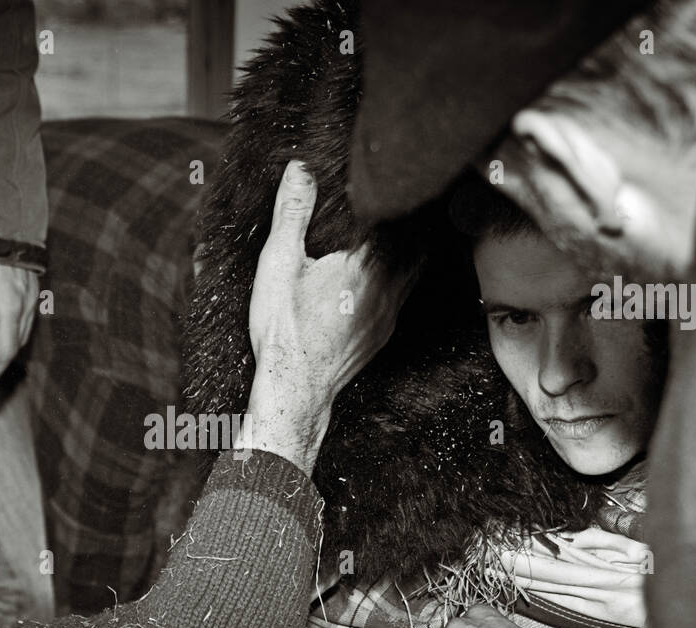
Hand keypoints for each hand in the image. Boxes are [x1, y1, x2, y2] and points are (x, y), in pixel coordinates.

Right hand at [236, 160, 403, 471]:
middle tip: (398, 199)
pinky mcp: (382, 334)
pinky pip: (402, 296)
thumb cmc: (285, 330)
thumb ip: (292, 212)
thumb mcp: (279, 263)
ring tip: (391, 232)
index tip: (387, 178)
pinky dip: (397, 278)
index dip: (394, 195)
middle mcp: (389, 288)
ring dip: (406, 250)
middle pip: (416, 242)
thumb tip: (300, 169)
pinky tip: (377, 277)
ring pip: (413, 270)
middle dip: (407, 221)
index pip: (397, 217)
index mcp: (367, 264)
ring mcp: (389, 314)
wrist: (295, 390)